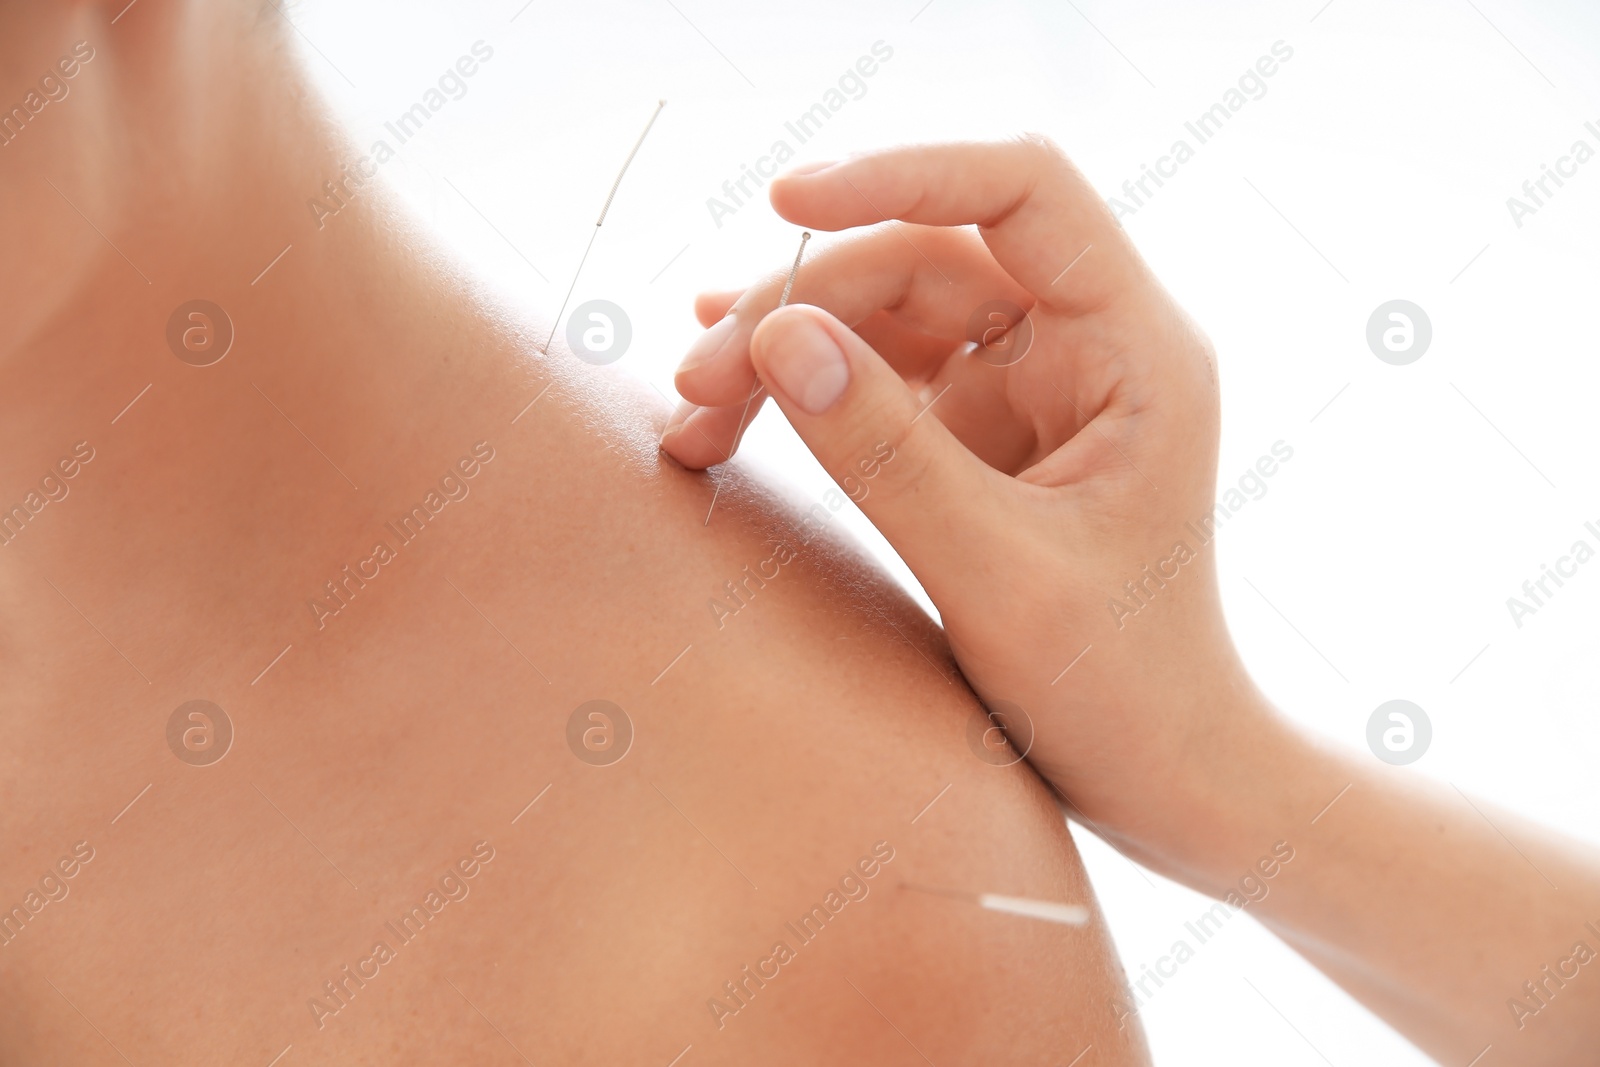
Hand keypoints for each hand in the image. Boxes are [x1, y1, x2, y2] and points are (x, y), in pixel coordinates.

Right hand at [662, 138, 1261, 866]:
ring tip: (692, 417)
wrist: (1160, 769)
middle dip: (803, 304)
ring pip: (887, 314)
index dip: (902, 172)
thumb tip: (780, 337)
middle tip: (698, 384)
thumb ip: (887, 455)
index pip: (1022, 191)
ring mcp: (1028, 384)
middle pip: (922, 258)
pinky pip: (879, 377)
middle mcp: (1084, 343)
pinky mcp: (982, 431)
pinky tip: (730, 401)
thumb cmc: (1119, 686)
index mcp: (1135, 347)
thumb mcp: (997, 574)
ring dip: (785, 352)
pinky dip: (804, 390)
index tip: (785, 205)